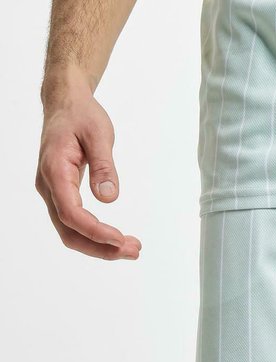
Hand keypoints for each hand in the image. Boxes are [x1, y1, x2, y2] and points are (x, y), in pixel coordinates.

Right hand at [36, 80, 140, 259]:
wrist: (65, 103)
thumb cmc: (81, 114)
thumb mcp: (98, 133)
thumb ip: (103, 165)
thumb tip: (108, 197)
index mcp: (55, 169)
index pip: (70, 212)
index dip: (95, 231)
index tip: (120, 239)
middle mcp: (48, 185)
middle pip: (69, 231)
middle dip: (101, 248)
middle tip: (134, 251)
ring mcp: (52, 192)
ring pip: (70, 233)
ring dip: (100, 247)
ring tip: (131, 248)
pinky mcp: (61, 195)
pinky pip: (74, 224)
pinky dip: (95, 236)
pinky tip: (117, 239)